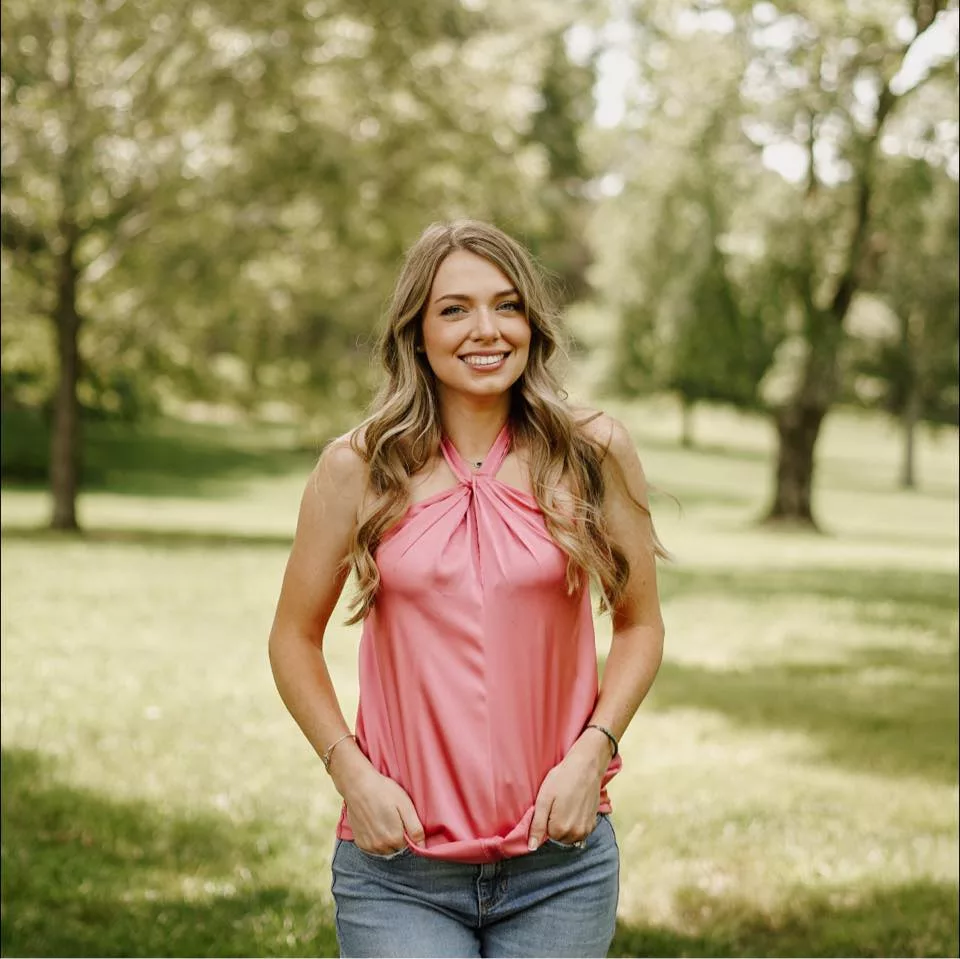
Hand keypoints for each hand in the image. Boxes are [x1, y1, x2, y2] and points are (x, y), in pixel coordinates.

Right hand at [330, 741, 424, 854]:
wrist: (358, 785)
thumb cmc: (383, 791)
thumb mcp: (405, 805)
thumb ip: (415, 829)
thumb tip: (422, 846)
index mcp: (394, 838)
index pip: (408, 845)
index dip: (407, 832)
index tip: (403, 819)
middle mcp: (381, 846)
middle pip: (396, 848)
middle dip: (398, 837)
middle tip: (394, 817)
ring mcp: (369, 845)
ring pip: (384, 849)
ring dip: (386, 840)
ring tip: (384, 819)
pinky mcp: (359, 842)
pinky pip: (372, 848)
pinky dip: (375, 840)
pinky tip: (375, 824)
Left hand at [527, 732, 610, 849]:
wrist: (586, 767)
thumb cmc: (562, 779)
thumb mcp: (544, 799)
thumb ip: (537, 825)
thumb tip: (532, 847)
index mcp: (560, 829)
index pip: (546, 836)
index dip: (545, 820)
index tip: (549, 806)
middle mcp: (575, 834)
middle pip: (558, 838)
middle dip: (555, 824)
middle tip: (557, 804)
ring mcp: (586, 830)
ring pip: (569, 836)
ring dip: (566, 825)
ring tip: (566, 805)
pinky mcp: (593, 823)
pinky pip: (579, 832)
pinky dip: (575, 823)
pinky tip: (575, 807)